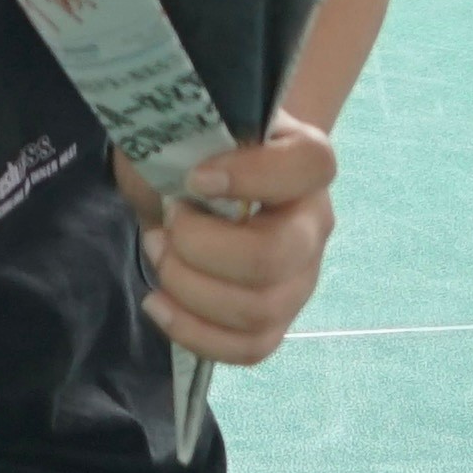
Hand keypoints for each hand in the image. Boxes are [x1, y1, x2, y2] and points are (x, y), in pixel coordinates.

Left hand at [133, 115, 339, 366]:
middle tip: (166, 224)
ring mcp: (301, 277)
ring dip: (188, 287)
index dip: (248, 176)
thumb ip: (186, 138)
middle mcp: (314, 223)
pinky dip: (194, 333)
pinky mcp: (276, 317)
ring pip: (258, 309)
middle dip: (199, 247)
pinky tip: (158, 304)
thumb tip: (176, 176)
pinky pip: (250, 347)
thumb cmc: (194, 148)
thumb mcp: (186, 125)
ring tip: (158, 253)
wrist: (199, 176)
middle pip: (273, 256)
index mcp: (304, 162)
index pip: (307, 167)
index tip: (194, 178)